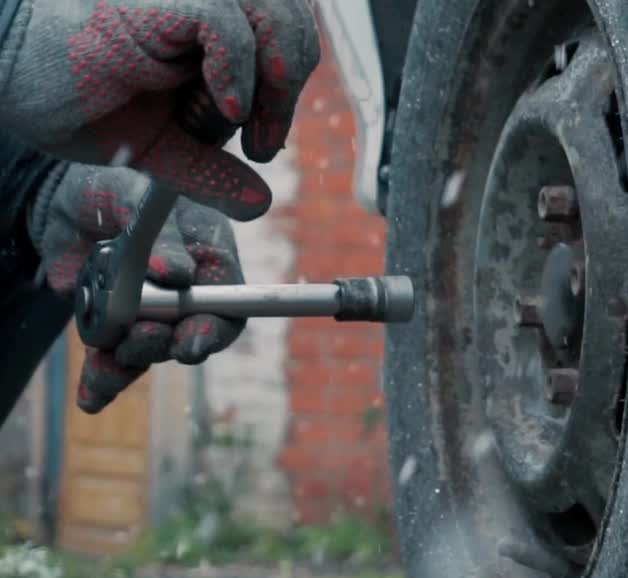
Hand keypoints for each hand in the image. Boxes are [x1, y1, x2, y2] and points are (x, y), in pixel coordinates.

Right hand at [0, 0, 319, 220]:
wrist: (9, 78)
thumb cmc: (73, 96)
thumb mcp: (156, 146)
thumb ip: (208, 170)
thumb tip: (258, 202)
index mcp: (211, 29)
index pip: (289, 34)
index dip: (290, 90)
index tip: (265, 144)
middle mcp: (207, 4)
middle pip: (293, 21)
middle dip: (289, 86)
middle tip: (262, 140)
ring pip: (273, 12)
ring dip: (273, 78)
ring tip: (241, 121)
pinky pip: (225, 20)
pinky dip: (237, 68)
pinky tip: (221, 104)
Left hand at [29, 163, 245, 412]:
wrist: (61, 198)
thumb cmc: (111, 184)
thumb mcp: (133, 194)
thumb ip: (160, 235)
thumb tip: (178, 274)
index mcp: (208, 256)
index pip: (230, 304)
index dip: (216, 329)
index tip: (192, 342)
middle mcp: (186, 292)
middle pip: (189, 336)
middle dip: (163, 345)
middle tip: (136, 339)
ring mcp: (149, 312)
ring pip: (147, 351)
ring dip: (126, 362)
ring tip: (104, 360)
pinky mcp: (113, 326)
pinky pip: (113, 361)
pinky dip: (103, 380)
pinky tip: (93, 396)